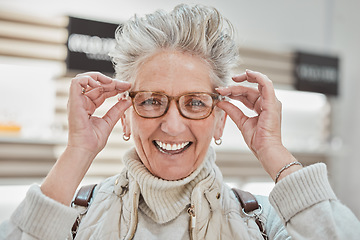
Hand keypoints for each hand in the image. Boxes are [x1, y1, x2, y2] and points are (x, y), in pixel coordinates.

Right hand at [41, 72, 130, 204]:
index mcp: (88, 105)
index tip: (127, 87)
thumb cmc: (94, 140)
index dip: (114, 87)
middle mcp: (81, 101)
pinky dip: (89, 79)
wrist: (86, 149)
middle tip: (125, 84)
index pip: (101, 90)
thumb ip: (117, 110)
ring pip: (85, 79)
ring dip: (101, 78)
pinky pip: (77, 82)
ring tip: (114, 84)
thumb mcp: (110, 121)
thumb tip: (127, 100)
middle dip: (111, 81)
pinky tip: (102, 86)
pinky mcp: (73, 101)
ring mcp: (76, 101)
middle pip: (95, 84)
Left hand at [216, 70, 299, 179]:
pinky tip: (247, 73)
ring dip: (240, 83)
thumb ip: (232, 110)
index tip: (220, 92)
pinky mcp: (272, 102)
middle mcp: (267, 102)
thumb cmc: (257, 139)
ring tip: (229, 83)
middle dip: (233, 87)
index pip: (246, 94)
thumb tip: (221, 102)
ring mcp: (271, 101)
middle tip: (221, 89)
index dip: (233, 92)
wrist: (264, 148)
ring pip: (254, 85)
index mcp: (261, 107)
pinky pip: (266, 84)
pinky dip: (257, 76)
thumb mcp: (241, 122)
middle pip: (248, 89)